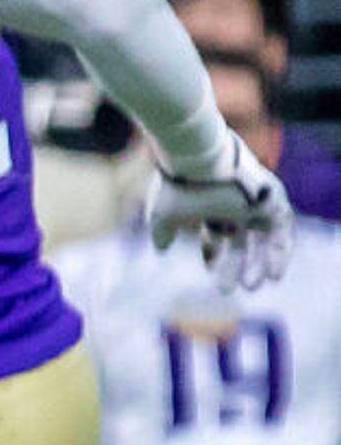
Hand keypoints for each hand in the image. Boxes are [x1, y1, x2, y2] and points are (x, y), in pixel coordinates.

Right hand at [149, 139, 292, 288]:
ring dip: (260, 262)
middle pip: (241, 240)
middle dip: (235, 265)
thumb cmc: (177, 184)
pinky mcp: (272, 198)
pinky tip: (273, 273)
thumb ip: (163, 232)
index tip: (210, 271)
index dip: (213, 254)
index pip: (217, 234)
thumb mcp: (162, 213)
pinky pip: (283, 229)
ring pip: (263, 237)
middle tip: (227, 289)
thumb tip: (161, 250)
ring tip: (252, 285)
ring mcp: (254, 200)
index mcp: (211, 205)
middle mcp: (234, 203)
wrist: (197, 155)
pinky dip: (280, 252)